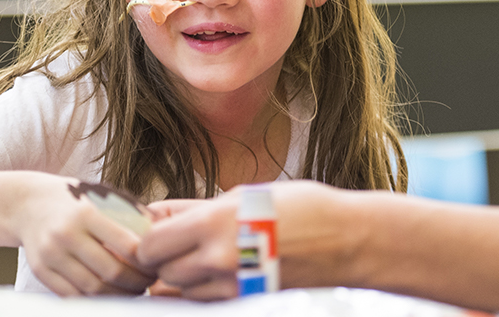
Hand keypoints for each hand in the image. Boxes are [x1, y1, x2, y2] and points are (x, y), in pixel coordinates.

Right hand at [13, 174, 155, 295]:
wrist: (29, 204)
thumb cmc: (76, 200)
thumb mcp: (103, 195)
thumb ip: (132, 213)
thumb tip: (162, 234)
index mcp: (87, 212)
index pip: (127, 245)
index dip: (147, 261)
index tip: (158, 264)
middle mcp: (66, 233)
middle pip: (111, 271)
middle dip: (137, 283)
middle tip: (149, 283)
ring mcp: (50, 254)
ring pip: (92, 289)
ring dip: (119, 296)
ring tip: (133, 290)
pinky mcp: (39, 270)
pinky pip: (72, 296)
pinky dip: (94, 300)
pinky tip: (109, 295)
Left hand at [139, 181, 356, 299]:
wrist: (348, 240)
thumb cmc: (301, 208)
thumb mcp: (244, 195)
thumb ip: (195, 208)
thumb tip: (156, 213)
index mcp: (213, 224)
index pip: (150, 245)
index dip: (149, 241)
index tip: (158, 235)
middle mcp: (217, 260)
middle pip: (162, 272)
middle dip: (165, 260)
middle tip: (181, 246)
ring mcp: (233, 287)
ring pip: (183, 292)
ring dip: (185, 278)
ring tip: (208, 258)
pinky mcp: (247, 302)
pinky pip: (208, 302)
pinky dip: (205, 291)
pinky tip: (223, 273)